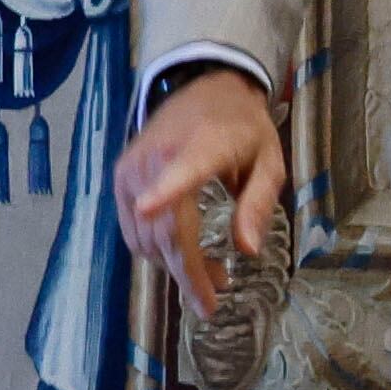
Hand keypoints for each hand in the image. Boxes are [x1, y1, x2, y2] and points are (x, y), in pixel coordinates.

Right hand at [114, 67, 282, 318]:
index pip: (180, 168)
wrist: (206, 89)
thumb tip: (248, 250)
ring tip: (210, 278)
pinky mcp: (121, 179)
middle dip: (187, 272)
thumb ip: (259, 202)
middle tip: (213, 299)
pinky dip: (156, 251)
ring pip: (146, 236)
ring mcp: (133, 170)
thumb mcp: (269, 159)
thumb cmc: (244, 127)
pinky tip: (183, 258)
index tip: (148, 208)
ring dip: (173, 266)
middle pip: (165, 227)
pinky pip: (133, 230)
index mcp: (202, 146)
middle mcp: (157, 158)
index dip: (163, 190)